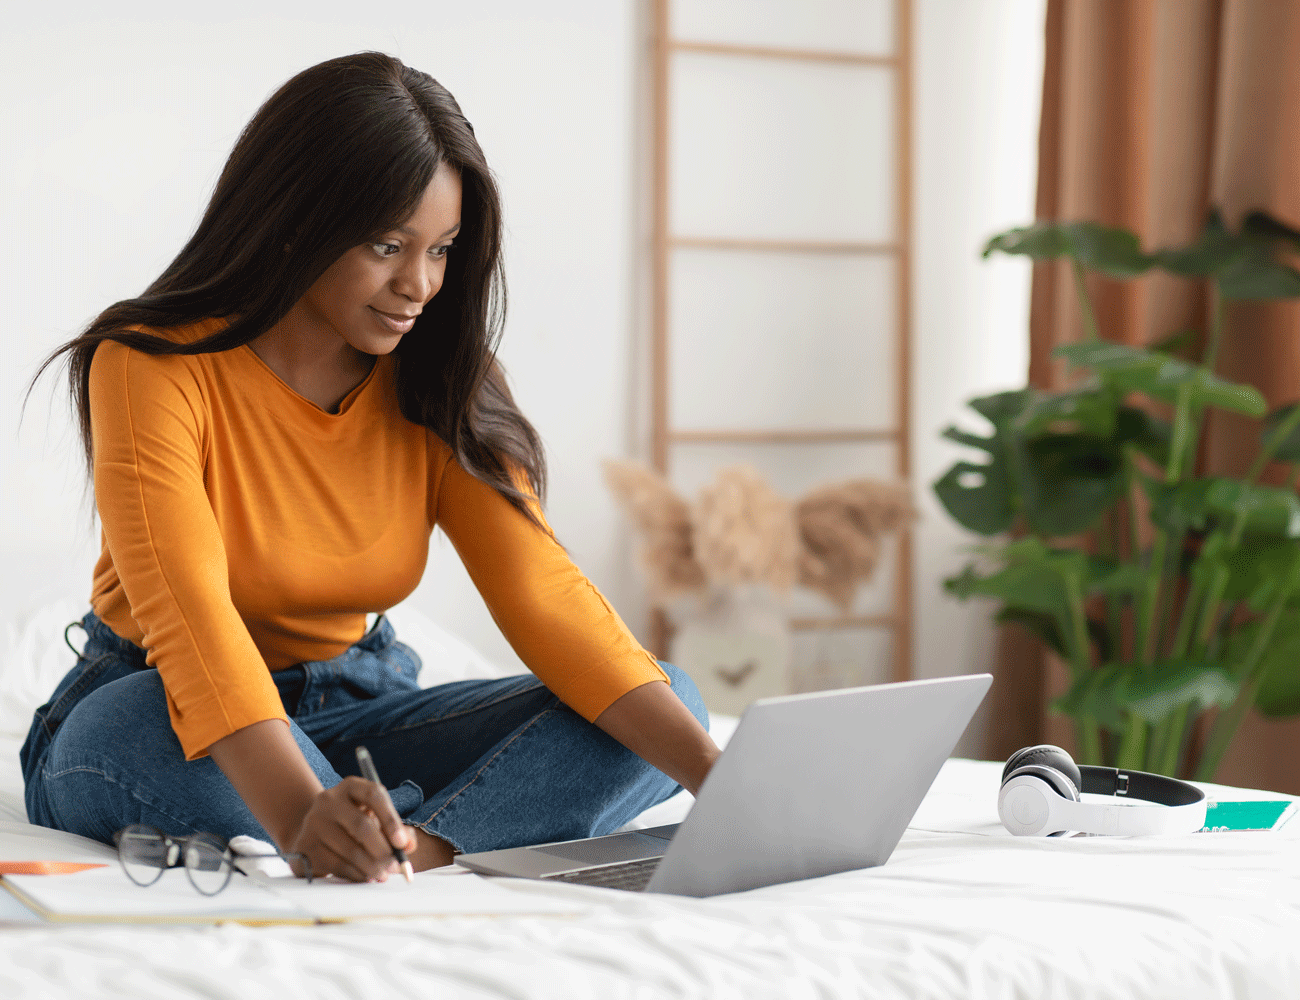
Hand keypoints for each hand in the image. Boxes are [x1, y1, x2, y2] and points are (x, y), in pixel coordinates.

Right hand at [287, 777, 415, 881]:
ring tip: (383, 875)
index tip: (402, 843)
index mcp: (350, 786)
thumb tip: (410, 844)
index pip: (374, 794)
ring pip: (349, 849)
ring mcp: (313, 822)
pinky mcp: (305, 846)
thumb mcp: (374, 819)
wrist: (312, 833)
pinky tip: (366, 877)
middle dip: (382, 850)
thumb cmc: (352, 825)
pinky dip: (356, 875)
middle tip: (395, 866)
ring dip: (371, 867)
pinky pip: (336, 865)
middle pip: (361, 825)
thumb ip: (396, 830)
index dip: (391, 819)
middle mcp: (329, 800)